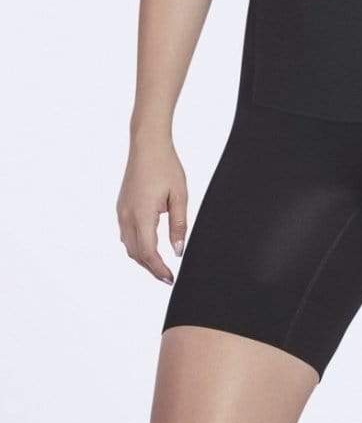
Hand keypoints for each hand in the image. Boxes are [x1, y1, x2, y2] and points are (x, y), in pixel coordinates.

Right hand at [116, 137, 187, 283]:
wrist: (147, 144)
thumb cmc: (166, 166)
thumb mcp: (180, 195)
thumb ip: (179, 225)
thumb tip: (178, 251)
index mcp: (142, 214)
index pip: (148, 253)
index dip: (159, 270)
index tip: (171, 279)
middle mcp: (127, 215)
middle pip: (136, 253)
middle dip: (151, 268)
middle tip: (167, 276)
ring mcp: (121, 211)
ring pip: (129, 245)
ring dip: (143, 257)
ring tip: (160, 264)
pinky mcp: (121, 206)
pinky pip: (126, 233)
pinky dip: (137, 245)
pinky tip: (149, 245)